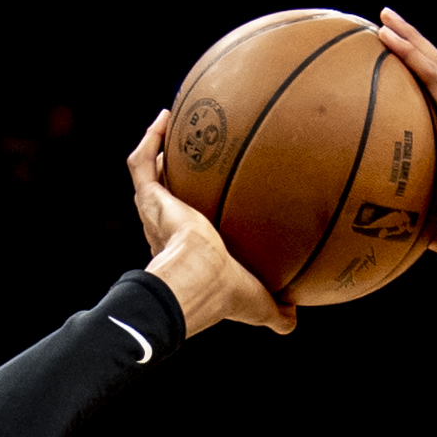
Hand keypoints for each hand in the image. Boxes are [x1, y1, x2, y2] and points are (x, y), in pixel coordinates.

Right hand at [127, 112, 294, 335]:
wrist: (199, 277)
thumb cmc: (225, 292)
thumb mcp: (259, 303)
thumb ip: (276, 312)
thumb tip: (294, 322)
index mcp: (188, 254)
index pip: (188, 233)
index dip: (194, 218)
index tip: (209, 201)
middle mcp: (167, 231)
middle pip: (167, 199)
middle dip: (174, 178)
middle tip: (189, 155)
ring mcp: (155, 212)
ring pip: (150, 176)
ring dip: (157, 152)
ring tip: (172, 126)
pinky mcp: (150, 198)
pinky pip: (142, 161)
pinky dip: (150, 138)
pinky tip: (165, 115)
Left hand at [375, 7, 436, 278]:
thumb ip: (433, 227)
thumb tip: (414, 239)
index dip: (427, 73)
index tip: (402, 57)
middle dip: (418, 43)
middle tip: (388, 23)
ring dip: (412, 39)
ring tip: (385, 19)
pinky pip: (436, 79)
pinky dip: (413, 55)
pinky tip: (390, 40)